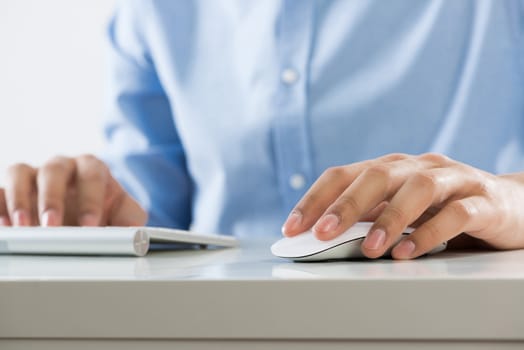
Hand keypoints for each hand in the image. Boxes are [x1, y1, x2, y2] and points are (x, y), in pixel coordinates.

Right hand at [0, 154, 146, 226]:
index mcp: (92, 167)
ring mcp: (35, 175)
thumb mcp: (125, 215)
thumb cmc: (106, 212)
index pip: (91, 173)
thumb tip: (134, 235)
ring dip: (20, 199)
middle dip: (52, 198)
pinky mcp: (12, 189)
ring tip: (24, 227)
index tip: (90, 225)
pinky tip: (5, 227)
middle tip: (53, 226)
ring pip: (20, 172)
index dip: (90, 198)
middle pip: (54, 170)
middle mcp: (62, 167)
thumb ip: (131, 219)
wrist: (88, 217)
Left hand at [281, 153, 523, 258]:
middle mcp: (419, 166)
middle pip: (378, 175)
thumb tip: (322, 236)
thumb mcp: (400, 210)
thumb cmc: (443, 208)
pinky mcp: (484, 200)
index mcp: (392, 167)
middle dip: (346, 205)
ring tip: (370, 249)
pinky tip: (409, 253)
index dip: (315, 199)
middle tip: (322, 234)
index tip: (292, 228)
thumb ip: (367, 218)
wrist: (510, 205)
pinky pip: (457, 213)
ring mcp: (453, 179)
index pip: (344, 174)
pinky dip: (430, 232)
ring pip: (419, 188)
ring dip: (391, 218)